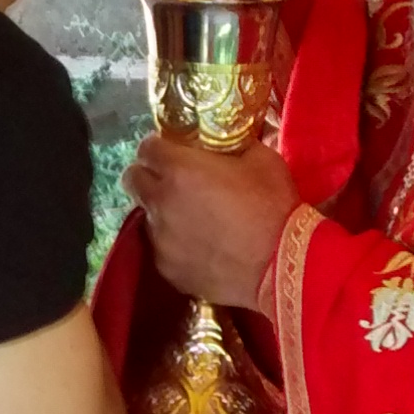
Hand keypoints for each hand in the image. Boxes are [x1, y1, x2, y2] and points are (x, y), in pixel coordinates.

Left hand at [123, 135, 301, 311]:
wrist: (282, 266)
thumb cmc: (273, 207)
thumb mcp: (262, 160)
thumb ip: (234, 147)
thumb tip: (228, 144)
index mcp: (179, 170)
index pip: (147, 147)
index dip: (159, 146)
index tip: (173, 151)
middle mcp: (160, 203)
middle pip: (132, 179)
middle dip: (148, 175)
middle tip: (172, 180)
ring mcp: (161, 240)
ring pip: (147, 217)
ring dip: (163, 212)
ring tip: (192, 219)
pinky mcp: (168, 269)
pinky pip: (162, 249)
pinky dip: (174, 244)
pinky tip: (200, 247)